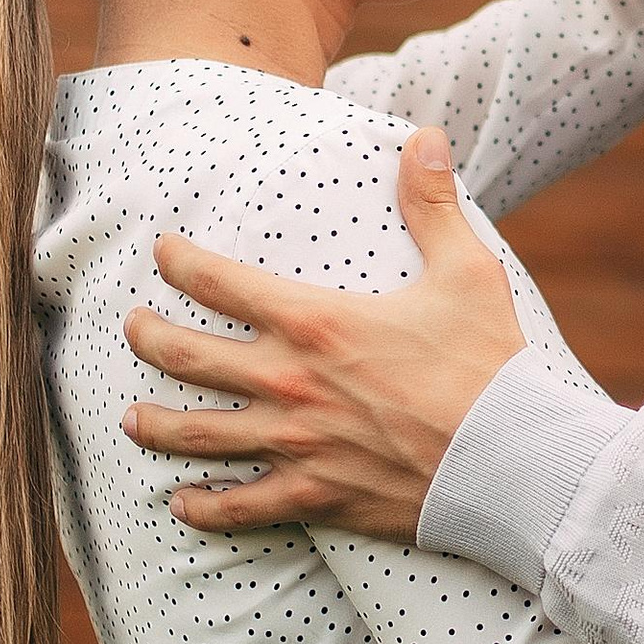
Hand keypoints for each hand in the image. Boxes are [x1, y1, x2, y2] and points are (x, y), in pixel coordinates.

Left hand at [124, 127, 526, 539]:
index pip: (221, 282)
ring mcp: (296, 445)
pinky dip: (204, 508)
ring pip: (198, 435)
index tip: (162, 252)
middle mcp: (290, 383)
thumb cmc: (490, 365)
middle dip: (149, 338)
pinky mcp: (313, 497)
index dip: (179, 262)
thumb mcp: (467, 272)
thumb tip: (427, 135)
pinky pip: (241, 508)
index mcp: (316, 322)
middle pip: (188, 357)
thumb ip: (434, 203)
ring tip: (130, 418)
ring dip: (156, 424)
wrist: (512, 464)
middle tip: (133, 327)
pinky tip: (183, 503)